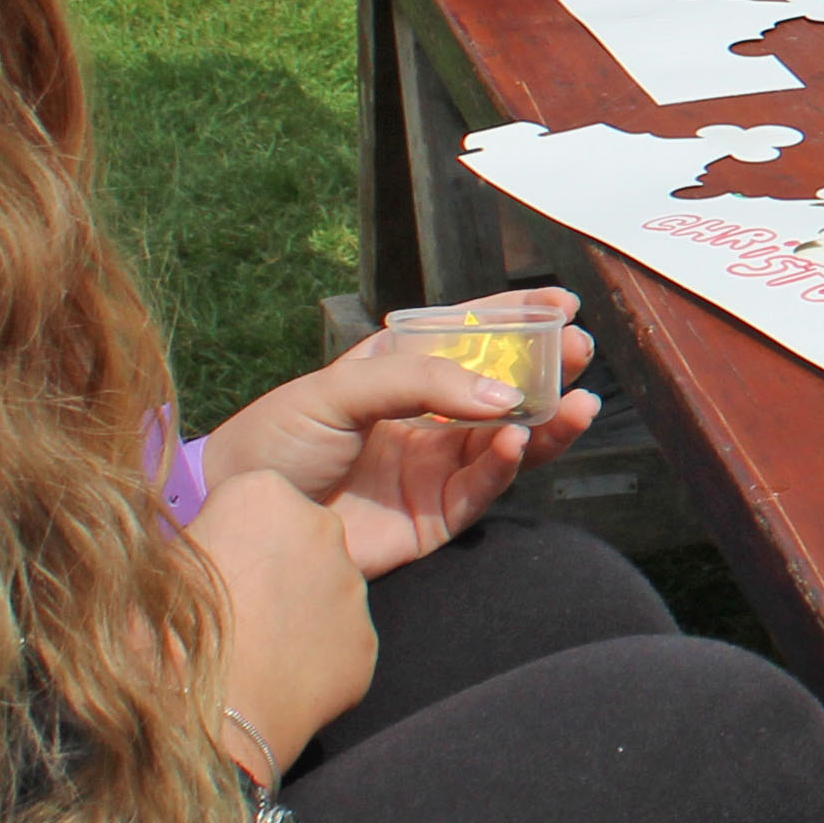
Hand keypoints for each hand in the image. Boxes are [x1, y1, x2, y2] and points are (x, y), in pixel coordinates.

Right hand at [185, 462, 378, 778]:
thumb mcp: (153, 566)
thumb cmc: (162, 638)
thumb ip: (193, 541)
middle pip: (300, 538)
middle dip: (275, 565)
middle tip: (236, 610)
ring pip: (325, 590)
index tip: (211, 565)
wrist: (206, 724)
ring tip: (255, 652)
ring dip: (298, 611)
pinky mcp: (366, 643)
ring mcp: (353, 588)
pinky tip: (279, 681)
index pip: (255, 499)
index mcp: (263, 494)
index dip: (230, 533)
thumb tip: (199, 546)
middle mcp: (323, 528)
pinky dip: (314, 657)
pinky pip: (339, 642)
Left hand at [198, 296, 596, 579]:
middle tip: (581, 352)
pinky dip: (506, 467)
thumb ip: (420, 382)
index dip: (517, 319)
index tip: (561, 304)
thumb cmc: (275, 440)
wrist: (242, 516)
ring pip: (508, 442)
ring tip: (578, 404)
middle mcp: (426, 419)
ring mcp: (432, 469)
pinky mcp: (433, 518)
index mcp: (401, 374)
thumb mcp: (340, 389)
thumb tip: (503, 394)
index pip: (470, 338)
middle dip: (546, 371)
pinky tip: (518, 443)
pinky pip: (482, 491)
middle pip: (503, 391)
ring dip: (546, 423)